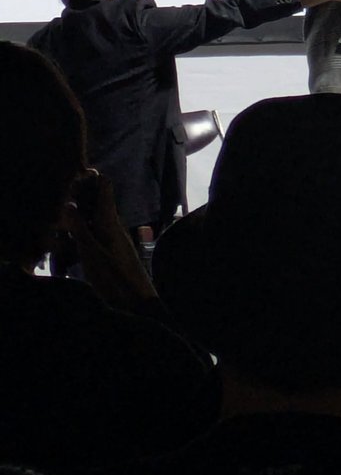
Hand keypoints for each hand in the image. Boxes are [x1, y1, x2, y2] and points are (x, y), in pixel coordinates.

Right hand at [58, 170, 156, 304]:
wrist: (138, 303)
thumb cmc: (115, 279)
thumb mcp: (92, 254)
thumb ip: (81, 229)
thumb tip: (68, 204)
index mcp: (110, 222)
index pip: (105, 189)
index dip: (93, 178)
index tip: (79, 171)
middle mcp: (116, 227)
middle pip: (100, 203)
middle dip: (85, 196)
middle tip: (68, 193)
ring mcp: (117, 240)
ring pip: (99, 219)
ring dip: (85, 215)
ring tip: (69, 215)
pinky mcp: (115, 253)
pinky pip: (100, 235)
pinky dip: (88, 232)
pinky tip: (80, 239)